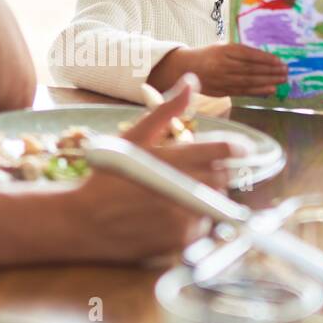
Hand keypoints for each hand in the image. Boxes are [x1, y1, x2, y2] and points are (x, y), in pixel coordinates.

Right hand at [71, 74, 241, 260]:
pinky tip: (169, 216)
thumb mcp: (134, 137)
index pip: (223, 150)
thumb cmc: (106, 177)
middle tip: (192, 174)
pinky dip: (193, 221)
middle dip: (214, 173)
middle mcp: (183, 188)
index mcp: (174, 159)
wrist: (82, 221)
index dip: (235, 148)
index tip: (240, 150)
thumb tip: (191, 81)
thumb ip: (167, 110)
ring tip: (176, 195)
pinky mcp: (180, 241)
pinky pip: (202, 228)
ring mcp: (183, 217)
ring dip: (203, 197)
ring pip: (214, 203)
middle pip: (223, 178)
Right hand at [188, 41, 287, 97]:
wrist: (185, 68)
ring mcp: (222, 79)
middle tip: (286, 71)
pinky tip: (269, 90)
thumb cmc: (209, 55)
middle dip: (270, 71)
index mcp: (224, 50)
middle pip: (251, 69)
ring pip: (248, 81)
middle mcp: (223, 65)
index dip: (266, 59)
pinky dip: (257, 91)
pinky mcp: (221, 90)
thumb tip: (265, 58)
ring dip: (267, 81)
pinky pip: (242, 91)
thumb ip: (240, 51)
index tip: (280, 61)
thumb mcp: (222, 47)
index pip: (249, 55)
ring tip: (281, 80)